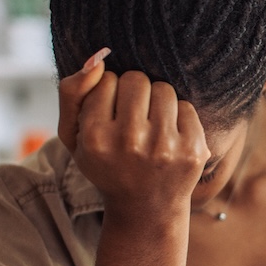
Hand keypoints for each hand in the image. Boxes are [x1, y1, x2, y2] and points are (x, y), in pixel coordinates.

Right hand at [56, 48, 209, 221]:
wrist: (145, 207)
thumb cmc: (105, 164)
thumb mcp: (73, 136)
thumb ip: (72, 92)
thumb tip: (98, 58)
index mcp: (96, 137)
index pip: (107, 79)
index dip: (108, 93)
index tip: (110, 115)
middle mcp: (130, 142)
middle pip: (136, 79)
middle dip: (134, 93)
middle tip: (132, 118)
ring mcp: (165, 147)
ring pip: (163, 89)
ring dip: (156, 101)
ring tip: (150, 126)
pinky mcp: (193, 150)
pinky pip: (186, 105)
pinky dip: (177, 116)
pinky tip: (169, 137)